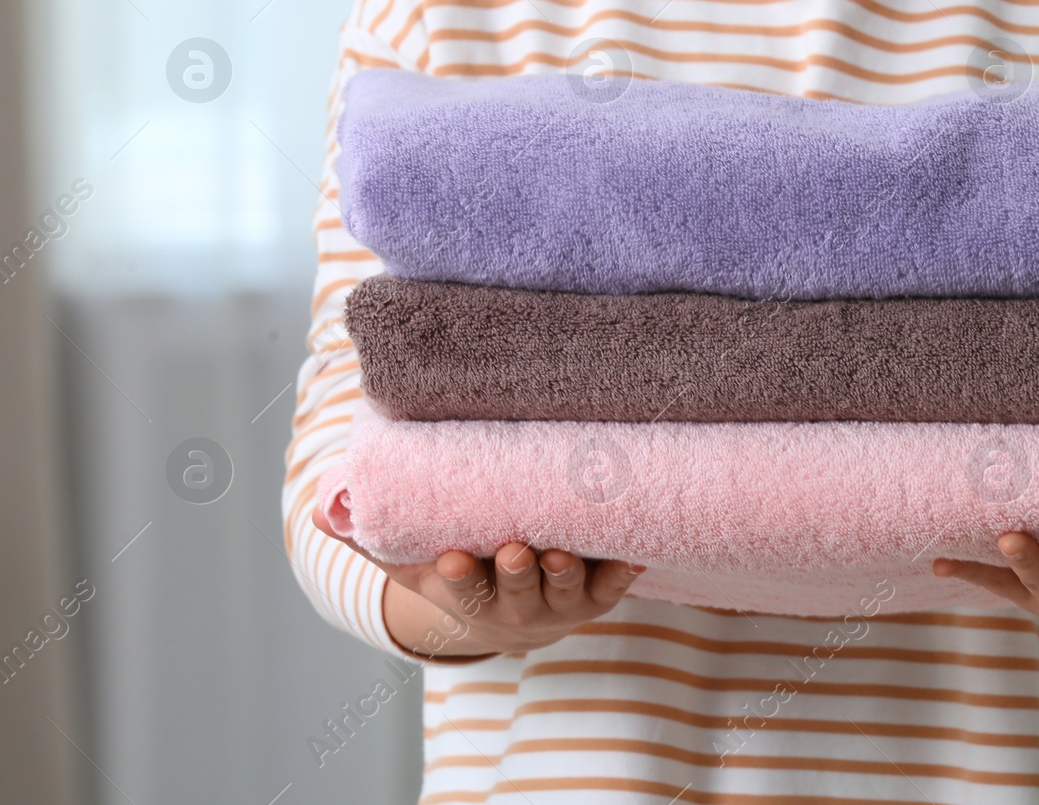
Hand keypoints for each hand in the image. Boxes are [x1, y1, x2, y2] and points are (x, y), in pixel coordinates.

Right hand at [313, 507, 643, 658]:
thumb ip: (370, 534)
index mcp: (470, 594)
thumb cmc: (455, 569)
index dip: (459, 579)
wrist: (510, 609)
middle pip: (518, 593)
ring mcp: (560, 598)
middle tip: (517, 550)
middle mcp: (517, 604)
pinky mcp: (598, 589)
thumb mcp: (409, 559)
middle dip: (517, 575)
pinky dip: (623, 571)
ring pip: (566, 590)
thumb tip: (321, 511)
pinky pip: (614, 582)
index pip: (461, 591)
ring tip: (562, 552)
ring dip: (566, 574)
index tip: (454, 558)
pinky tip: (635, 553)